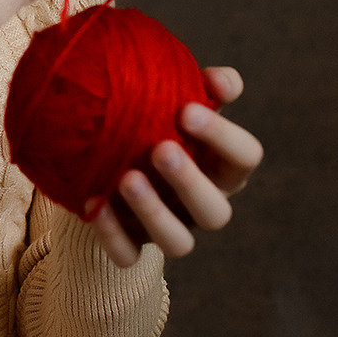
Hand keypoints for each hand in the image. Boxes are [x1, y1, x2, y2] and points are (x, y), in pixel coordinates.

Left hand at [91, 66, 263, 267]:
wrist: (111, 156)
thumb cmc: (158, 122)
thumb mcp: (182, 100)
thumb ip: (206, 87)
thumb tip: (218, 80)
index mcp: (222, 168)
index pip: (244, 158)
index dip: (222, 137)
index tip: (186, 110)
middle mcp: (201, 204)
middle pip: (215, 212)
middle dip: (189, 182)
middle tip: (160, 149)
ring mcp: (169, 228)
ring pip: (178, 243)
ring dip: (154, 213)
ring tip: (126, 178)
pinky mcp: (133, 244)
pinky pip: (127, 256)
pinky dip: (110, 234)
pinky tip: (93, 203)